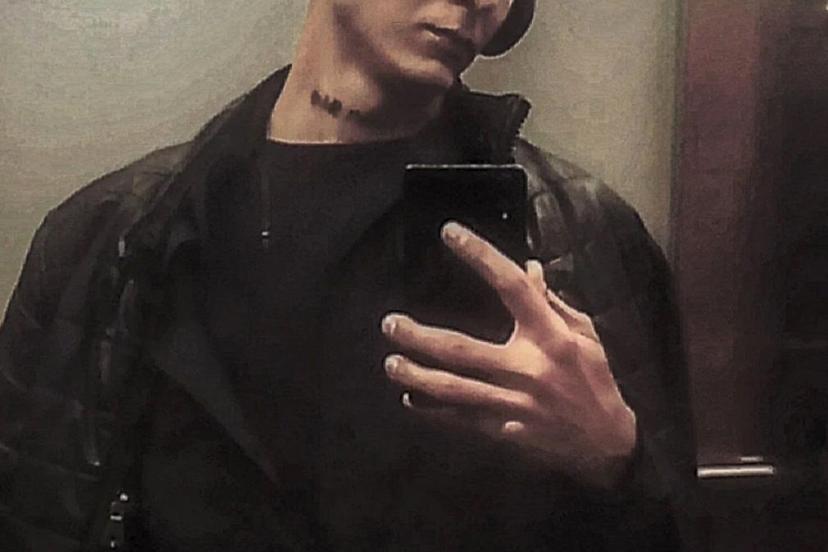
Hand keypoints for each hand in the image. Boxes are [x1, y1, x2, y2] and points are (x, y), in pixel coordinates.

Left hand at [381, 222, 636, 489]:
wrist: (607, 441)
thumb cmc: (594, 379)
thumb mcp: (584, 334)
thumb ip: (552, 302)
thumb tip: (529, 267)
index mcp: (551, 336)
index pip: (512, 286)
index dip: (481, 256)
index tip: (450, 233)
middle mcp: (528, 368)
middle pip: (462, 349)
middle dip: (421, 337)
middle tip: (389, 323)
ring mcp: (513, 403)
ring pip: (455, 389)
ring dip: (418, 376)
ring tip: (391, 363)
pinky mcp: (506, 431)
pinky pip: (462, 419)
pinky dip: (434, 411)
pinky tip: (411, 401)